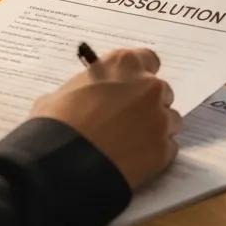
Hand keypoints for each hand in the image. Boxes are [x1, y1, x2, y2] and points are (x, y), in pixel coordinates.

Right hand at [30, 48, 180, 189]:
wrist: (62, 165)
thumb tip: (87, 96)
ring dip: (154, 129)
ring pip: (169, 120)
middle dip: (148, 104)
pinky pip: (168, 148)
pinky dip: (155, 154)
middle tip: (128, 121)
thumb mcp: (65, 92)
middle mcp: (148, 86)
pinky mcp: (164, 150)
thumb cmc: (57, 124)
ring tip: (129, 145)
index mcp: (124, 64)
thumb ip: (89, 87)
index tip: (132, 87)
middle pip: (161, 91)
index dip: (139, 76)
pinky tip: (133, 161)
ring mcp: (160, 118)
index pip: (148, 60)